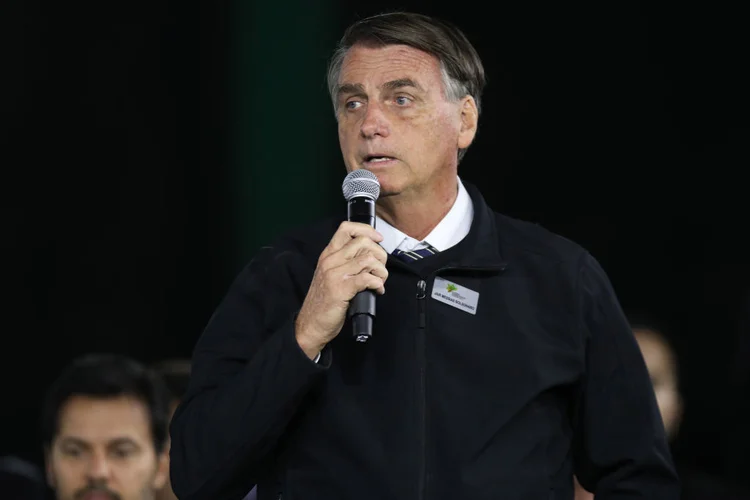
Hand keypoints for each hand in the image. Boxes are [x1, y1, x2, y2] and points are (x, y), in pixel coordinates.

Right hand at [295, 221, 388, 358]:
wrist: (310, 324)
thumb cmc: (323, 302)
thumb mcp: (330, 275)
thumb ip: (345, 262)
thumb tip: (370, 255)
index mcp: (328, 255)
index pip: (346, 229)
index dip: (367, 230)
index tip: (378, 239)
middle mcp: (330, 260)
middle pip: (363, 242)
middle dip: (380, 254)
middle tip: (380, 269)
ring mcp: (335, 274)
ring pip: (368, 259)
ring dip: (381, 271)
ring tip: (379, 281)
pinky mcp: (342, 289)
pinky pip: (367, 278)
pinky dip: (378, 284)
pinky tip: (377, 290)